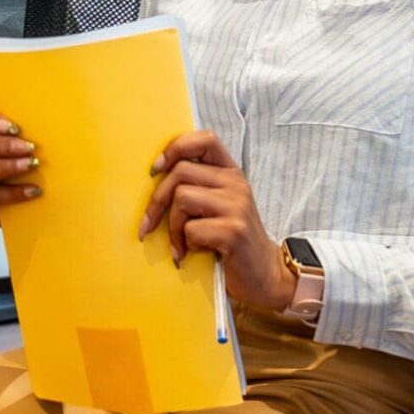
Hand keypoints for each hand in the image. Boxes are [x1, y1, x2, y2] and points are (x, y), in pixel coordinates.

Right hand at [0, 100, 41, 226]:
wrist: (5, 195)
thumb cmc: (6, 157)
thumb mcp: (5, 138)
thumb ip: (11, 128)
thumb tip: (36, 121)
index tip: (12, 126)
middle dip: (1, 146)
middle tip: (28, 147)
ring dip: (6, 167)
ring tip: (30, 165)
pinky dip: (13, 193)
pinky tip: (32, 190)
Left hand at [141, 130, 291, 311]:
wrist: (265, 273)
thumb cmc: (231, 240)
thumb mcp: (219, 205)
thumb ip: (198, 186)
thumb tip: (154, 177)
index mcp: (231, 173)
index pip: (205, 139)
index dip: (175, 148)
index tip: (156, 170)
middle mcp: (236, 184)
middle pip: (180, 172)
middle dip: (157, 201)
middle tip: (149, 225)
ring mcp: (237, 206)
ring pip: (182, 198)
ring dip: (173, 227)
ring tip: (180, 245)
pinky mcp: (233, 231)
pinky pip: (191, 229)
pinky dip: (186, 245)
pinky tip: (196, 253)